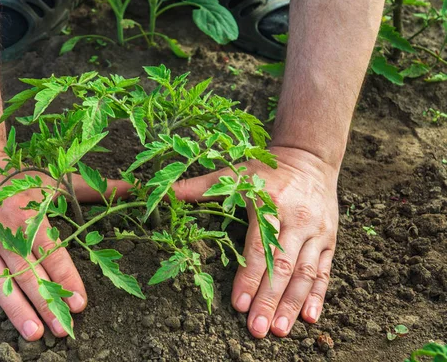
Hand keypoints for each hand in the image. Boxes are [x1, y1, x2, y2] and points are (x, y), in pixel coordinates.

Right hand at [0, 152, 128, 341]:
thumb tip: (131, 188)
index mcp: (29, 214)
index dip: (66, 278)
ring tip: (34, 334)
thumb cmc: (16, 175)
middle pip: (28, 272)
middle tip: (62, 330)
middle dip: (47, 302)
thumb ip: (93, 190)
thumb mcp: (53, 180)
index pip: (52, 252)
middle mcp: (5, 231)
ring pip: (0, 282)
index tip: (80, 303)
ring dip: (17, 310)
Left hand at [174, 146, 338, 337]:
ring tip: (280, 330)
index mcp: (270, 203)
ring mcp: (317, 231)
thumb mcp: (232, 174)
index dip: (249, 276)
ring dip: (292, 304)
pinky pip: (325, 270)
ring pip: (306, 272)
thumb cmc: (263, 171)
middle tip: (257, 329)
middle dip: (269, 300)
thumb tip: (157, 192)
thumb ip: (196, 187)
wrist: (308, 158)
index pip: (259, 246)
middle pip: (283, 265)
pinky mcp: (330, 239)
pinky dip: (318, 295)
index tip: (238, 304)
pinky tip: (309, 317)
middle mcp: (297, 218)